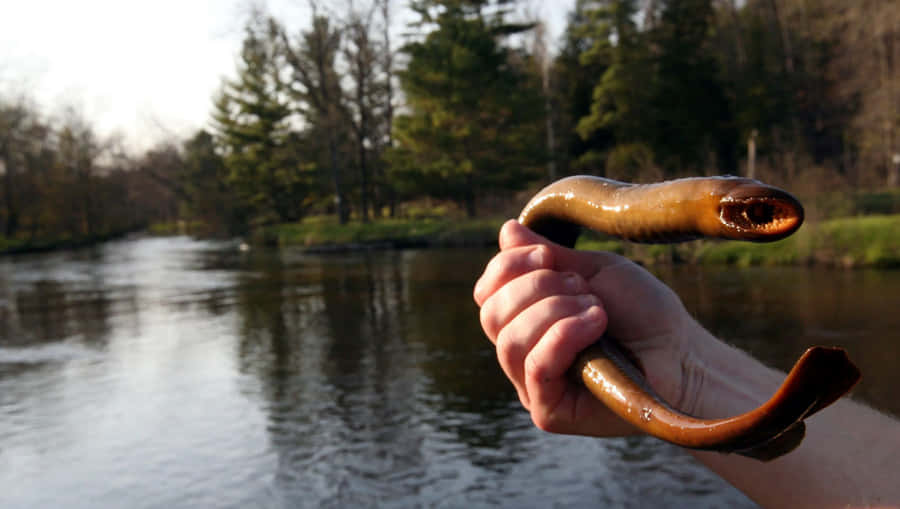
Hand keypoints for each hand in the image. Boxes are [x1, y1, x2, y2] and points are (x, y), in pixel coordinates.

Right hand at [473, 220, 703, 436]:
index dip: (507, 266)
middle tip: (584, 288)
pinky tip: (596, 325)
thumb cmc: (643, 313)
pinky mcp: (549, 411)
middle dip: (536, 287)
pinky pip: (535, 368)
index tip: (547, 255)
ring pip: (510, 341)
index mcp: (525, 319)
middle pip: (491, 314)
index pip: (486, 293)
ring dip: (555, 311)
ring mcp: (532, 386)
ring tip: (597, 310)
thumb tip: (507, 230)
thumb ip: (548, 255)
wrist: (683, 354)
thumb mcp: (593, 271)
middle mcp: (522, 354)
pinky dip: (563, 336)